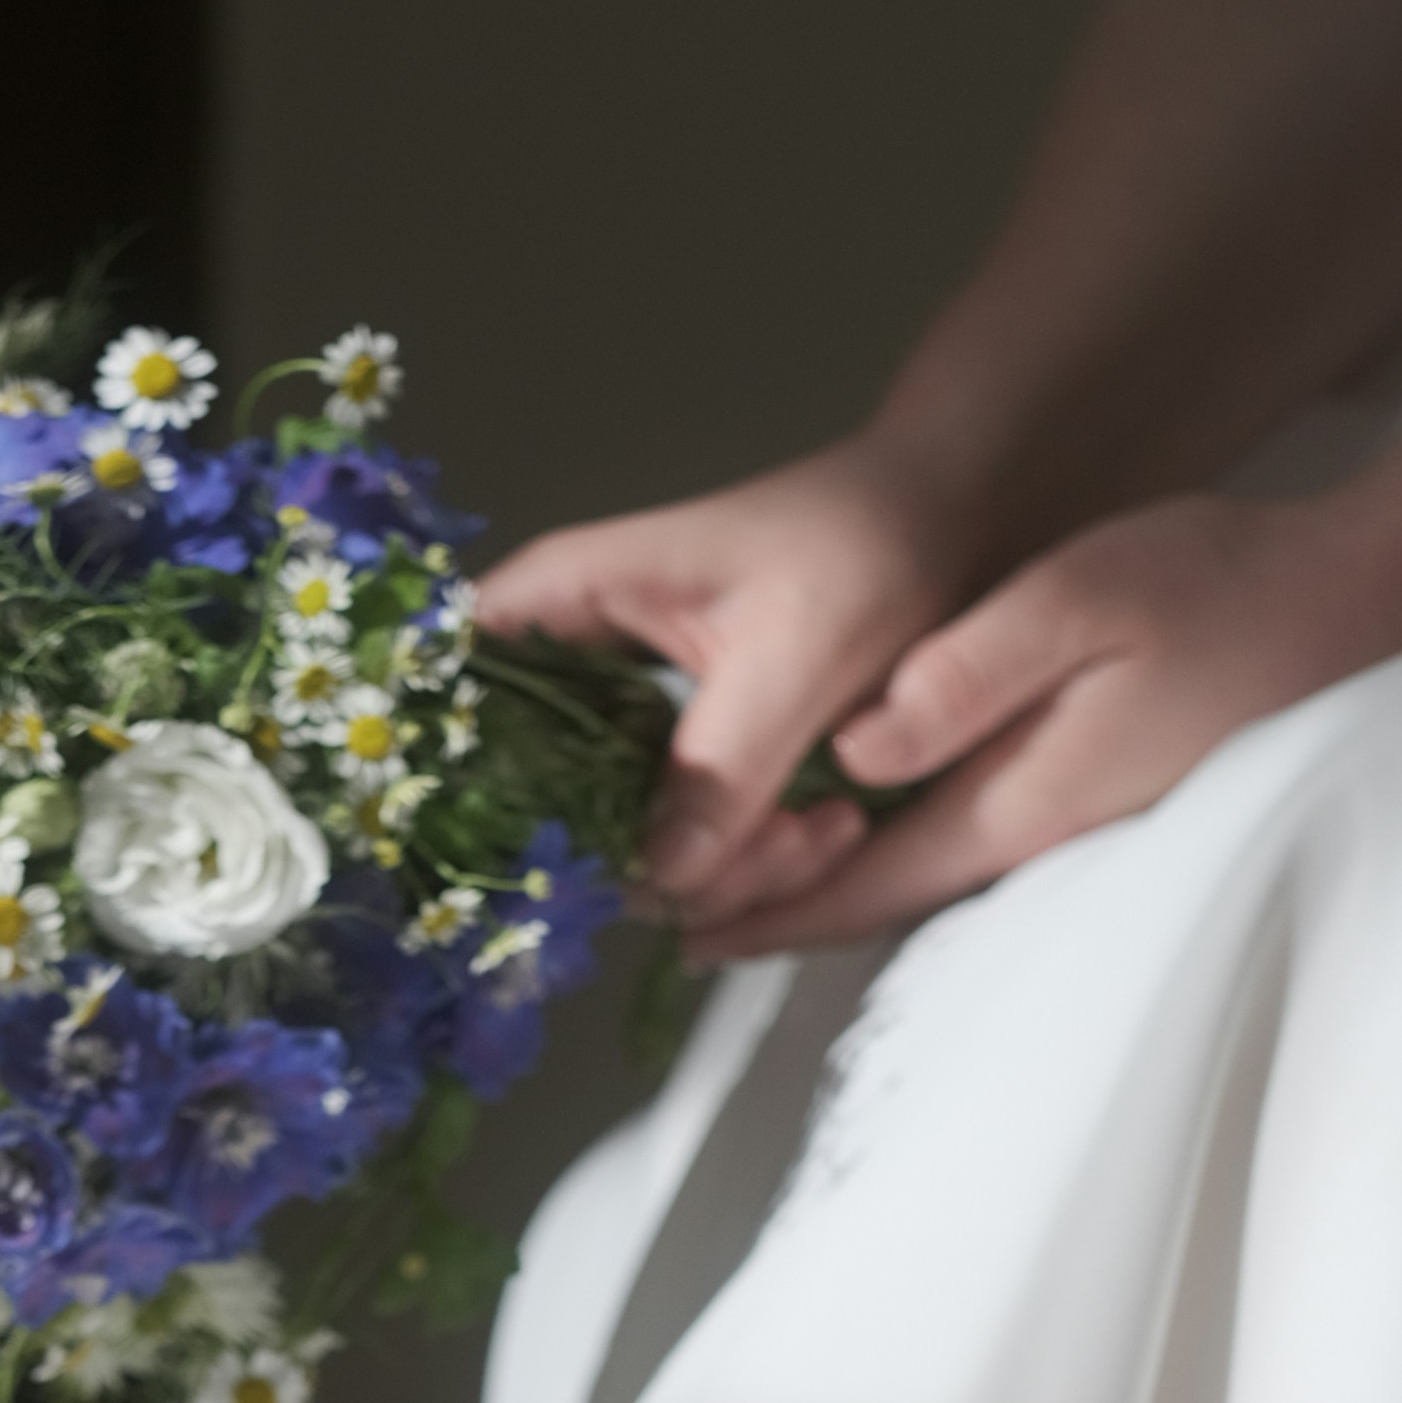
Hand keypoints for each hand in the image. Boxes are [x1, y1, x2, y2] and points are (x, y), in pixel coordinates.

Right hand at [475, 440, 980, 930]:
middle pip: (537, 805)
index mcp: (569, 599)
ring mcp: (627, 723)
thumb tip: (657, 880)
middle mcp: (578, 667)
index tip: (538, 852)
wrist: (951, 522)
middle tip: (768, 850)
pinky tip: (828, 833)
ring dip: (722, 875)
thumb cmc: (869, 544)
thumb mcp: (796, 655)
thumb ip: (723, 766)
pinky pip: (683, 851)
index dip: (458, 778)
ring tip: (827, 831)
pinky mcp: (682, 764)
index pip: (449, 691)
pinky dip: (752, 866)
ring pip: (621, 846)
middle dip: (644, 860)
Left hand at [677, 489, 1400, 960]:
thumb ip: (965, 673)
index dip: (763, 914)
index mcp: (1011, 804)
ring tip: (736, 886)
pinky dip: (883, 849)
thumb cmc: (1221, 589)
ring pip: (909, 876)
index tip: (682, 932)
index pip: (857, 884)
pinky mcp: (1079, 798)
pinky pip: (953, 841)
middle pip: (871, 901)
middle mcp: (1027, 839)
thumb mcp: (1081, 597)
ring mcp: (1058, 826)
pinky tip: (847, 825)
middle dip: (776, 919)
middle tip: (679, 923)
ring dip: (823, 887)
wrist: (1342, 612)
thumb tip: (858, 745)